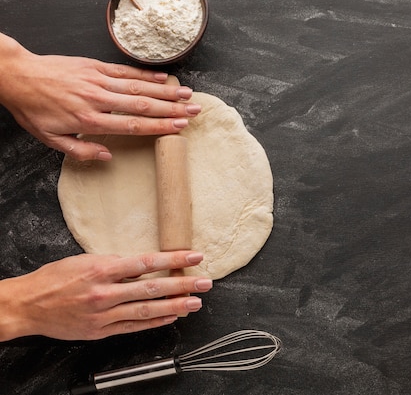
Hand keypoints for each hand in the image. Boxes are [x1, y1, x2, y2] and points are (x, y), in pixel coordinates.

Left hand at [0, 33, 200, 160]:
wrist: (17, 75)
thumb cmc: (34, 109)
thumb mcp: (50, 139)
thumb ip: (81, 150)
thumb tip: (107, 156)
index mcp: (89, 120)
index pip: (132, 124)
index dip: (158, 126)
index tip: (179, 127)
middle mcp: (97, 99)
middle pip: (142, 104)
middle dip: (171, 108)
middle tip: (194, 111)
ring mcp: (97, 80)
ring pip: (137, 86)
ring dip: (165, 90)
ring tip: (187, 94)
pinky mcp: (94, 66)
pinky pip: (124, 70)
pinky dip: (145, 74)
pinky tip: (163, 77)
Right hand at [0, 251, 212, 340]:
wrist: (28, 305)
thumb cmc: (56, 278)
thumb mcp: (86, 260)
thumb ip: (117, 264)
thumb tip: (146, 264)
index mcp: (102, 269)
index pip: (147, 262)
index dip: (174, 259)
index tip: (195, 256)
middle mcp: (105, 292)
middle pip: (152, 288)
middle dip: (183, 285)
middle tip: (205, 283)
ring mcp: (103, 314)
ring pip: (146, 310)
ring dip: (175, 306)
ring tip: (195, 303)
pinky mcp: (100, 331)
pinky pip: (133, 327)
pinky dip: (155, 322)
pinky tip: (171, 317)